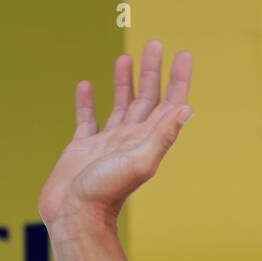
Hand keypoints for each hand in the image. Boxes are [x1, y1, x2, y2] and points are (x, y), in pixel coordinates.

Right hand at [38, 39, 192, 238]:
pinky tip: (87, 85)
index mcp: (147, 141)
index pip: (169, 104)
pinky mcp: (82, 148)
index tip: (184, 55)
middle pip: (147, 99)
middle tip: (157, 43)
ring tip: (126, 57)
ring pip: (120, 105)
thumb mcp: (140, 162)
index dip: (179, 80)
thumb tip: (186, 109)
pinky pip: (87, 119)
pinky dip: (87, 102)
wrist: (75, 217)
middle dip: (153, 72)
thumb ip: (162, 136)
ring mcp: (106, 144)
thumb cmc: (106, 192)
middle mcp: (130, 140)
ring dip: (125, 81)